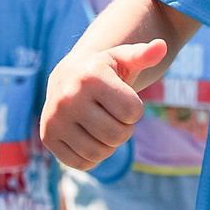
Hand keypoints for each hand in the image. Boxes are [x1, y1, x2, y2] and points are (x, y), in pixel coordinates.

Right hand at [40, 39, 166, 167]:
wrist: (66, 79)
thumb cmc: (103, 71)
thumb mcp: (124, 59)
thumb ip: (144, 54)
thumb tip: (161, 46)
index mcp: (90, 77)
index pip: (133, 112)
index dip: (134, 110)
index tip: (121, 99)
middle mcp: (68, 98)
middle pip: (117, 135)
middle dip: (123, 129)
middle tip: (113, 116)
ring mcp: (55, 119)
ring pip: (99, 153)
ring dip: (108, 145)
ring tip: (100, 126)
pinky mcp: (48, 138)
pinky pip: (82, 163)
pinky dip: (91, 157)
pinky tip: (87, 138)